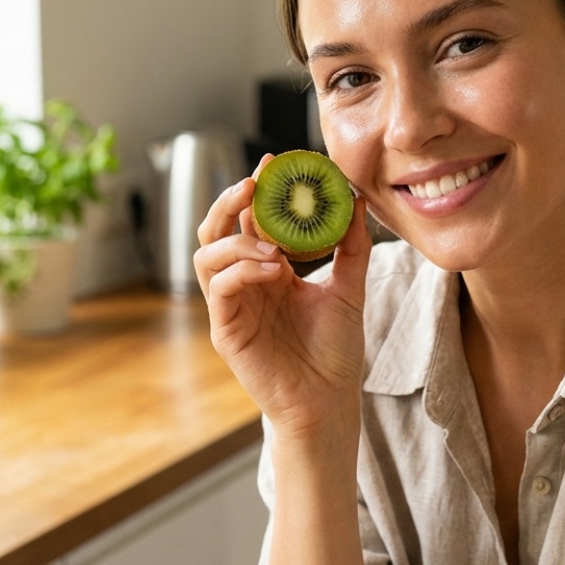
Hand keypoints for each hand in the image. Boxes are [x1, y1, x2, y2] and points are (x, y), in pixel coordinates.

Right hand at [193, 155, 371, 439]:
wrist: (330, 401)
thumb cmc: (335, 351)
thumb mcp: (349, 288)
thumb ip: (351, 245)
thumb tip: (357, 199)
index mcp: (267, 271)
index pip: (251, 221)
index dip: (257, 191)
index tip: (275, 163)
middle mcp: (243, 284)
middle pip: (217, 230)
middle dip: (231, 201)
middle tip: (256, 182)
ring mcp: (231, 307)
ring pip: (207, 256)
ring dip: (237, 239)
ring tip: (273, 243)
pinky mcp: (226, 331)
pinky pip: (220, 289)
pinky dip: (242, 270)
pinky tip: (274, 269)